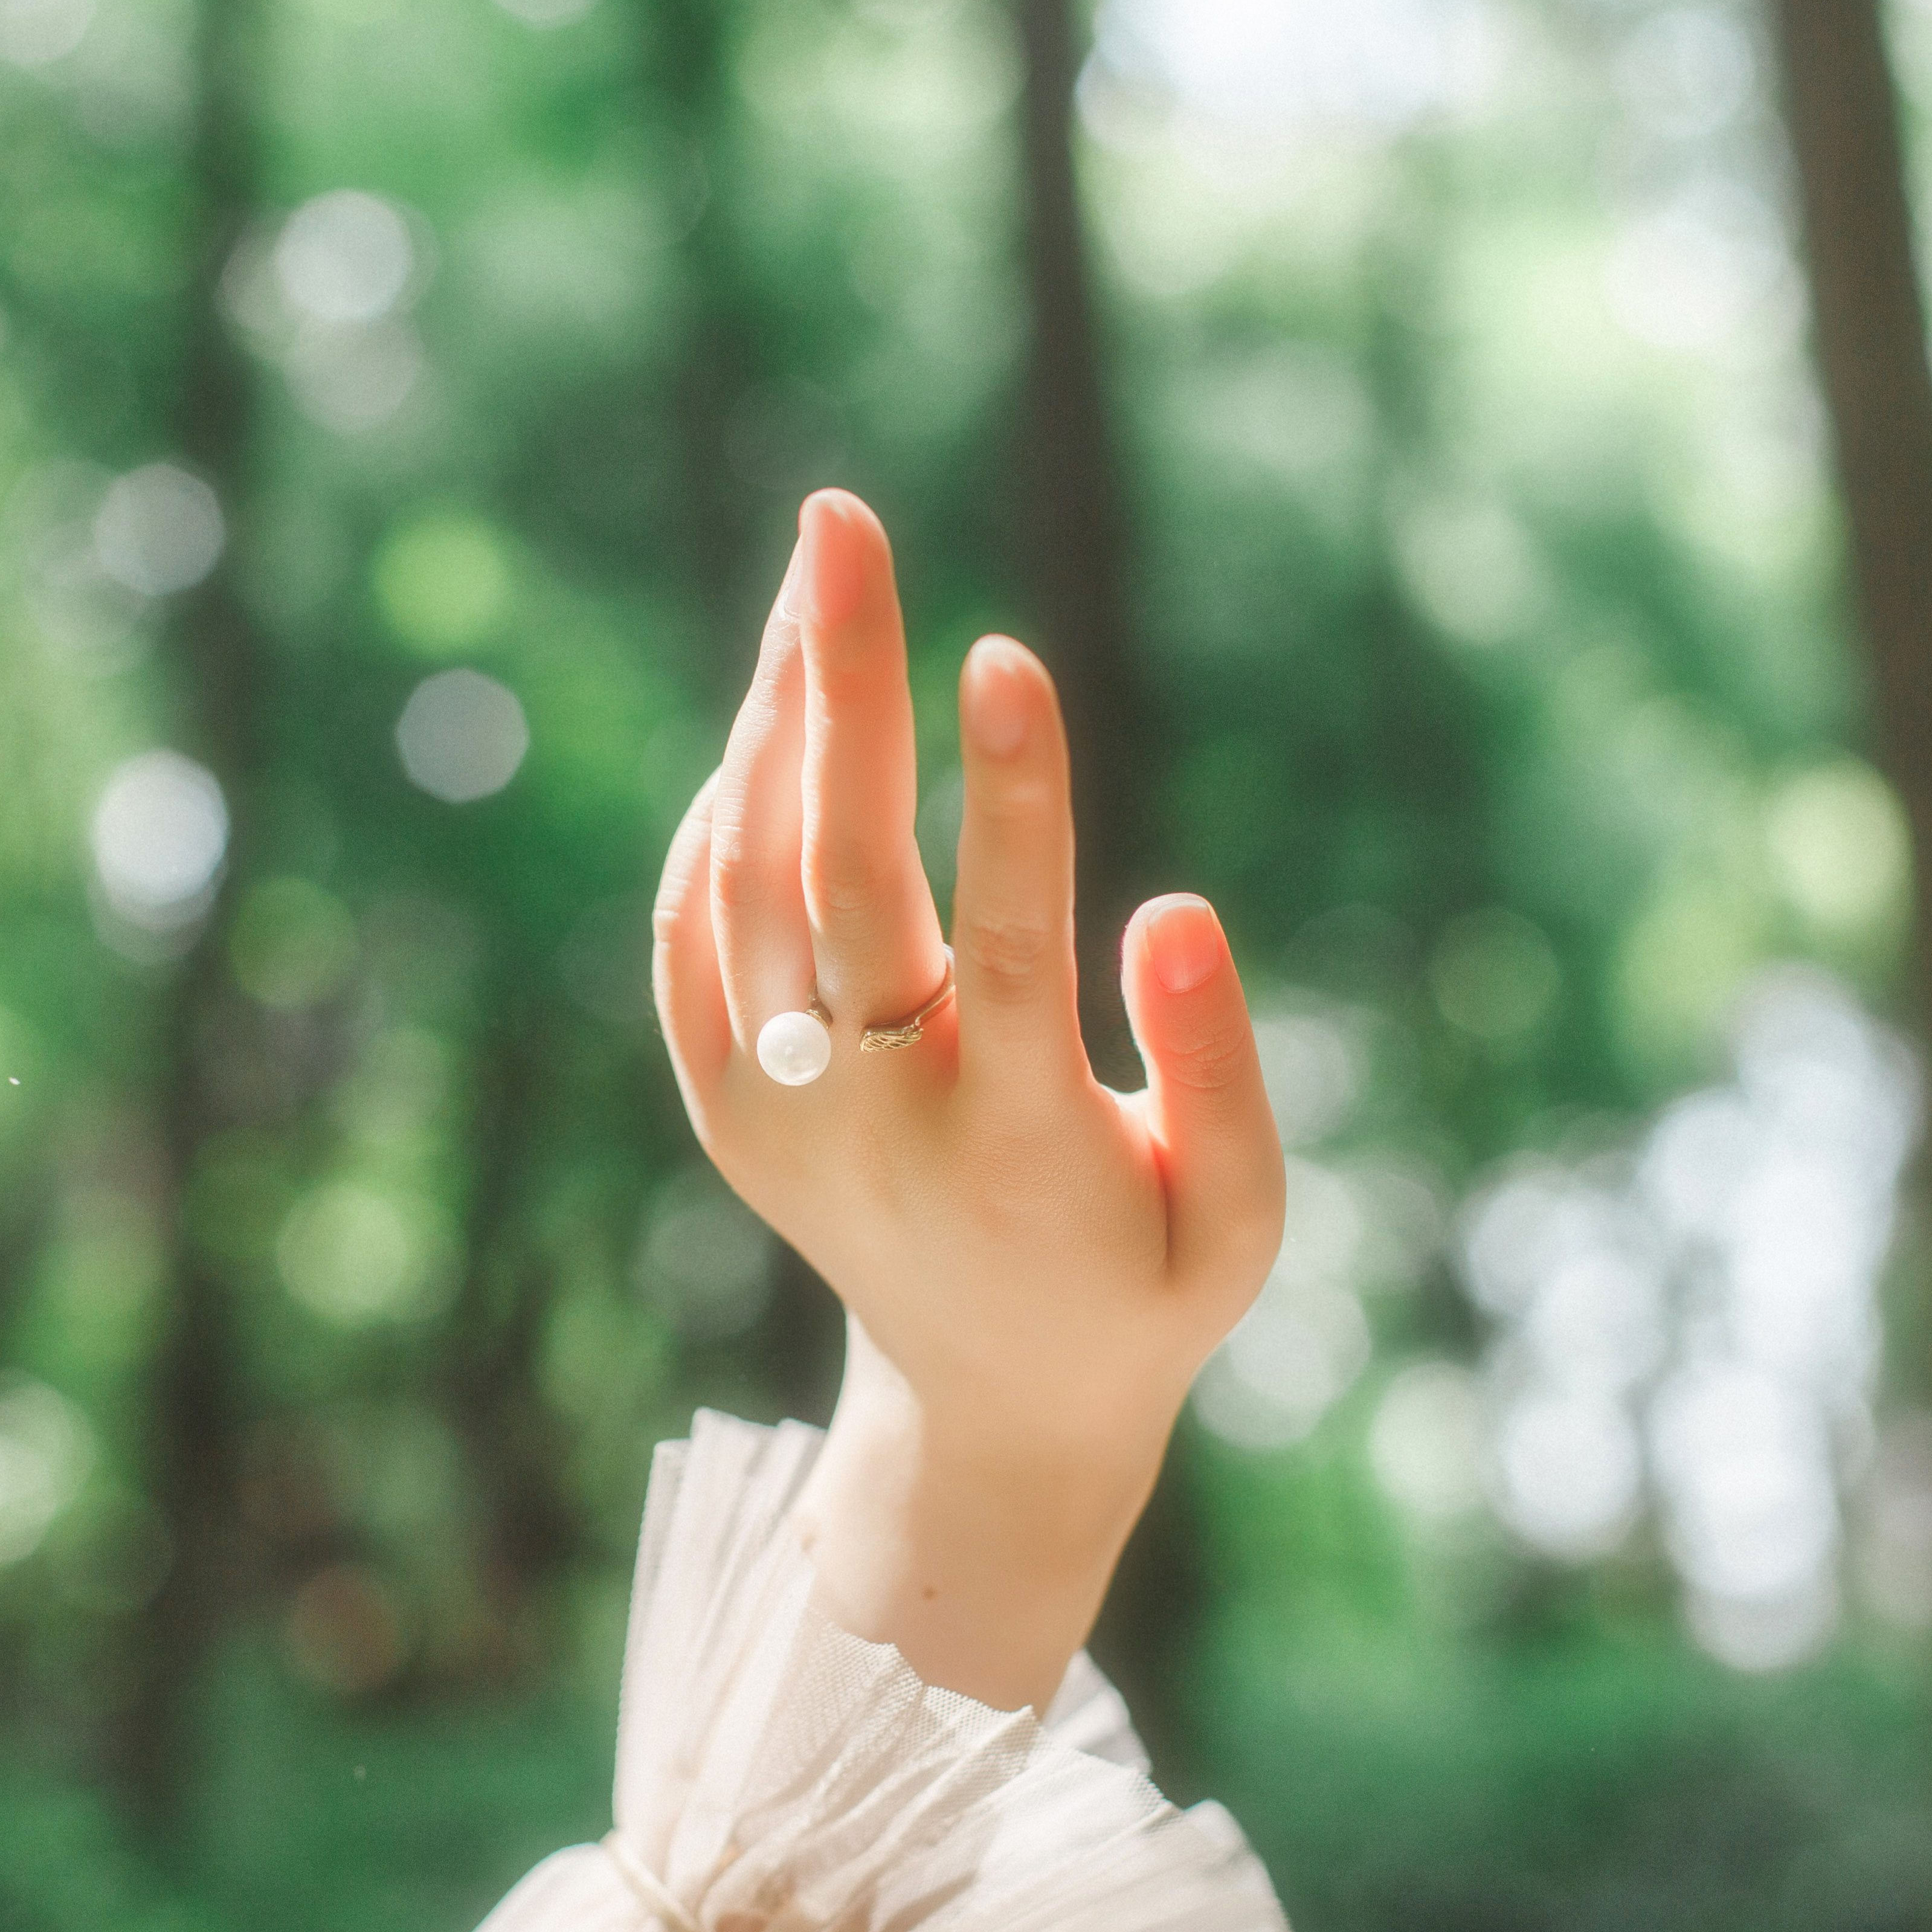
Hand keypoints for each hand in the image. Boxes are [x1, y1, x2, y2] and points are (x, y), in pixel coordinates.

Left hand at [650, 490, 1284, 1710]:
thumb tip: (1173, 909)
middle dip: (839, 683)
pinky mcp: (722, 1113)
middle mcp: (871, 1125)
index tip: (1001, 654)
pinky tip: (773, 720)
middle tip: (838, 523)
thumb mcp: (1238, 1223)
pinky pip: (693, 934)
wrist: (988, 1409)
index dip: (1008, 799)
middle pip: (838, 876)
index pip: (1001, 943)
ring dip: (777, 719)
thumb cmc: (1145, 1287)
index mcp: (1014, 1144)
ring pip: (749, 882)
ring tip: (816, 574)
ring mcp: (775, 1119)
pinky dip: (721, 817)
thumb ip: (1220, 1073)